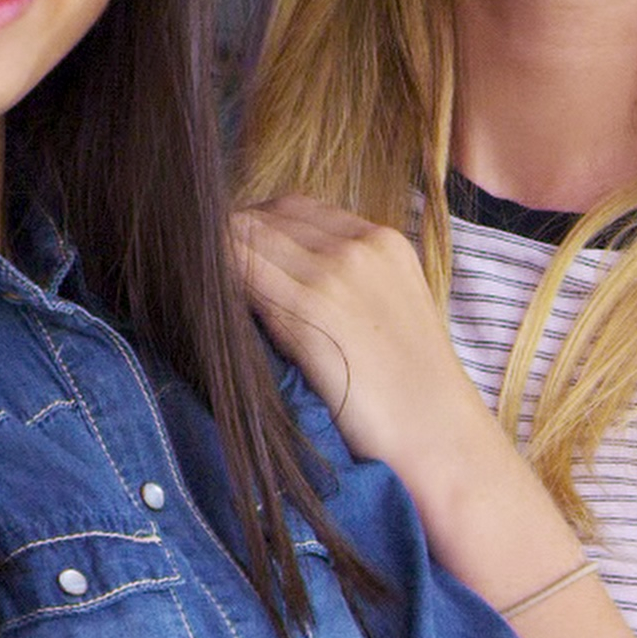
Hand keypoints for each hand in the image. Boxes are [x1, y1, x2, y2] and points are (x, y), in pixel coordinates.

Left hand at [234, 196, 501, 472]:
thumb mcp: (388, 307)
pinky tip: (207, 303)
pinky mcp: (312, 306)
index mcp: (384, 241)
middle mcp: (360, 245)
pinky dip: (218, 279)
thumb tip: (277, 270)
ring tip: (201, 288)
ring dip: (218, 257)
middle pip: (267, 215)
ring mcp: (336, 272)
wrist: (435, 430)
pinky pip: (243, 271)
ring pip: (247, 236)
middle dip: (232, 237)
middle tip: (207, 272)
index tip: (234, 254)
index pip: (295, 207)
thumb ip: (345, 277)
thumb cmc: (409, 386)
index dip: (257, 226)